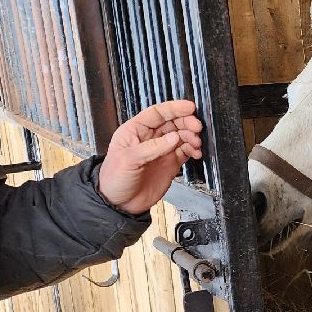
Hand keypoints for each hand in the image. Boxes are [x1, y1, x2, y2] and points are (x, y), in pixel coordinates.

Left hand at [97, 100, 204, 214]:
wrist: (119, 204)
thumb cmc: (114, 179)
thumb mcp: (128, 159)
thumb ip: (152, 148)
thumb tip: (173, 137)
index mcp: (135, 131)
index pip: (157, 113)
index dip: (174, 108)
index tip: (189, 108)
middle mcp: (150, 138)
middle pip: (172, 123)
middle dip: (186, 122)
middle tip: (197, 127)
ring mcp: (161, 151)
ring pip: (181, 136)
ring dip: (191, 136)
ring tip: (196, 143)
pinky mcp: (170, 163)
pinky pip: (185, 151)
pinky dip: (193, 150)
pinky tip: (196, 152)